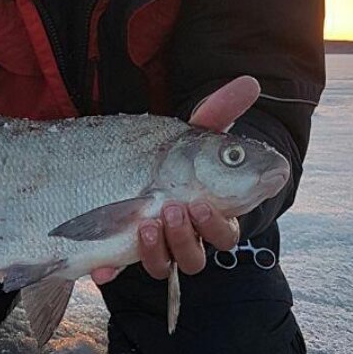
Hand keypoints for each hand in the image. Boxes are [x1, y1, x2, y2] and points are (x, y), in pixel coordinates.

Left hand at [90, 75, 260, 285]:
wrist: (134, 167)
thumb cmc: (178, 156)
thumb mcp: (194, 134)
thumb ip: (220, 113)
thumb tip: (250, 82)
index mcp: (211, 216)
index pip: (225, 235)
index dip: (215, 225)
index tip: (200, 203)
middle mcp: (186, 239)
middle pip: (195, 258)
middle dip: (185, 237)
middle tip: (173, 209)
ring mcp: (154, 248)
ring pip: (163, 266)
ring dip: (156, 250)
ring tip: (145, 223)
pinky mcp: (122, 252)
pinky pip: (117, 271)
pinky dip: (109, 271)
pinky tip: (102, 268)